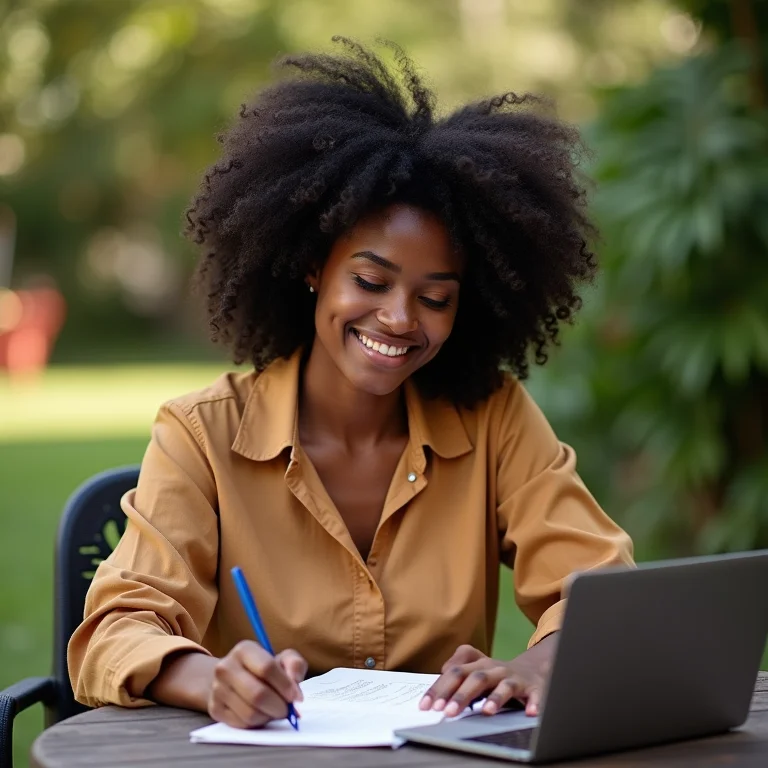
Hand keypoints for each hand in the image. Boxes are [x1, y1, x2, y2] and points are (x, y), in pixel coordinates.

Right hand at [208, 640, 307, 727]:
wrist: (233, 678)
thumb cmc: (263, 668)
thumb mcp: (282, 659)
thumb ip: (294, 664)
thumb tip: (295, 680)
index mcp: (244, 649)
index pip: (267, 668)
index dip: (285, 685)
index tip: (296, 696)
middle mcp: (226, 667)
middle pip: (258, 694)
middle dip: (279, 706)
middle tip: (287, 709)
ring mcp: (217, 689)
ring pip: (250, 713)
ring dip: (269, 716)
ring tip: (274, 710)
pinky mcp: (215, 709)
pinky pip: (242, 724)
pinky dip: (257, 723)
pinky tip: (261, 714)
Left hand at [419, 634, 557, 717]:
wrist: (532, 670)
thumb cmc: (496, 674)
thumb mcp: (475, 668)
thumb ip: (457, 669)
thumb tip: (440, 676)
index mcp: (478, 664)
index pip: (455, 672)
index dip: (440, 688)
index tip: (426, 705)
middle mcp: (495, 669)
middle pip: (476, 677)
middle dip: (461, 695)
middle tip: (448, 712)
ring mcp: (515, 678)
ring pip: (504, 685)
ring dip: (496, 698)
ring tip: (487, 712)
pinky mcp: (535, 689)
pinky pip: (535, 695)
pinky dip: (534, 703)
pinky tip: (529, 712)